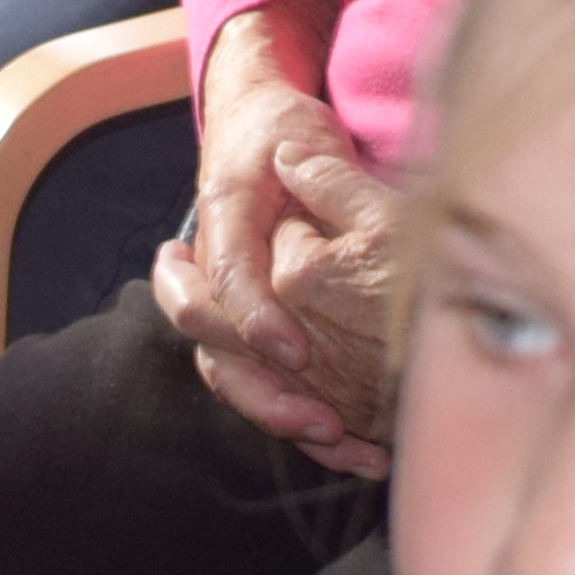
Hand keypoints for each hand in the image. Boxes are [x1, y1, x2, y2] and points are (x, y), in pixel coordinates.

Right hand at [153, 30, 398, 475]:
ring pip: (236, 378)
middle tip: (319, 419)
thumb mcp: (299, 136)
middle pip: (217, 349)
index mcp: (223, 218)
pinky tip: (359, 449)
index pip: (227, 278)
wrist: (256, 125)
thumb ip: (310, 167)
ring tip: (342, 441)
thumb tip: (306, 175)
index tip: (295, 351)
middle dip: (264, 392)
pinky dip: (304, 419)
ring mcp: (230, 304)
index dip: (255, 318)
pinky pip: (266, 384)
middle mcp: (216, 270)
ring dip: (283, 415)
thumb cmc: (281, 129)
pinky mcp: (254, 328)